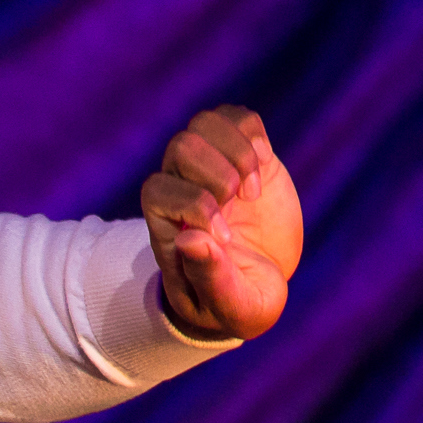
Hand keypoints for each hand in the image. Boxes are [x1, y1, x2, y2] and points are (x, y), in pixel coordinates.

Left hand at [140, 105, 302, 340]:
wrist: (259, 286)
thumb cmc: (238, 304)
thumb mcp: (232, 305)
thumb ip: (211, 278)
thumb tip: (190, 240)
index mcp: (167, 227)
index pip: (156, 190)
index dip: (193, 205)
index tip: (227, 238)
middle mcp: (182, 191)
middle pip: (181, 147)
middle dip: (218, 173)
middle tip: (241, 203)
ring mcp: (212, 170)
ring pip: (203, 123)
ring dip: (236, 150)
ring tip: (253, 188)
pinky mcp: (245, 158)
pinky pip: (235, 117)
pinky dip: (252, 134)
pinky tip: (265, 165)